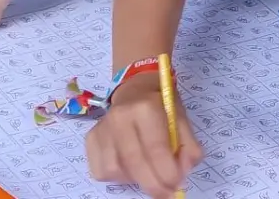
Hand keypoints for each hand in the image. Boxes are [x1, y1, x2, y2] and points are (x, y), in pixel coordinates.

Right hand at [87, 75, 201, 198]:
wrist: (135, 90)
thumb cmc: (161, 105)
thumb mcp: (182, 119)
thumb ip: (188, 146)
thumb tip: (182, 173)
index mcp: (145, 107)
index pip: (155, 147)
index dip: (166, 172)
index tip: (177, 186)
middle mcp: (119, 117)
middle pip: (134, 162)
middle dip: (153, 184)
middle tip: (166, 193)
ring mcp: (101, 129)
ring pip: (115, 170)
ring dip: (135, 179)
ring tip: (148, 171)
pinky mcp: (90, 139)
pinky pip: (101, 171)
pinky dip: (118, 176)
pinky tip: (131, 166)